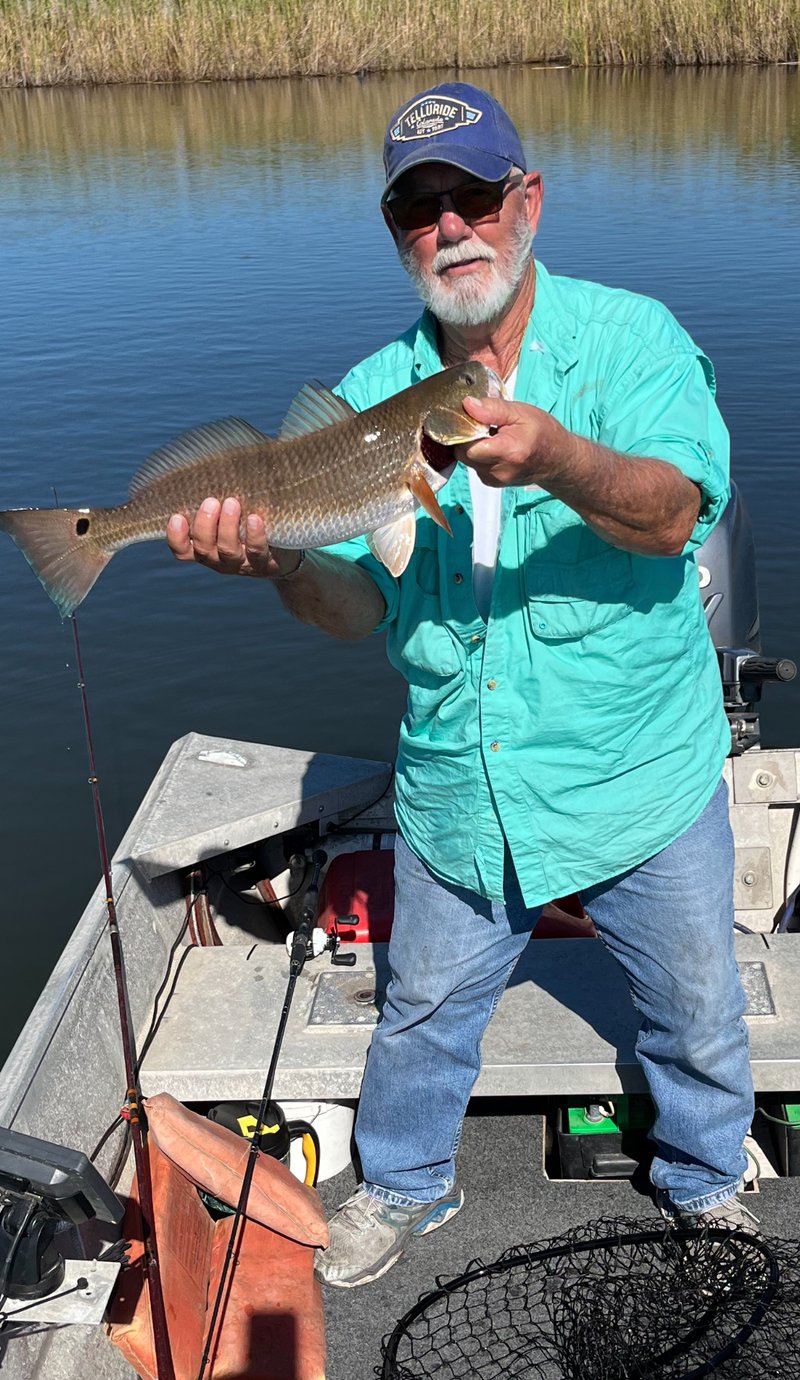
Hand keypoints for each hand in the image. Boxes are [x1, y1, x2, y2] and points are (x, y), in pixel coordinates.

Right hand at [166, 497, 301, 577]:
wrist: (282, 550)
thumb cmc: (246, 521)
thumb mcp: (227, 511)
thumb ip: (215, 495)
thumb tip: (211, 455)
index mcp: (204, 547)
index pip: (182, 549)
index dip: (176, 537)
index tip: (176, 517)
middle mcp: (218, 559)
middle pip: (203, 548)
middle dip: (204, 525)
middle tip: (211, 502)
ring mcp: (241, 564)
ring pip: (227, 550)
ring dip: (227, 527)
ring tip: (232, 503)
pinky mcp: (264, 563)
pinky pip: (257, 551)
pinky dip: (254, 535)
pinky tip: (255, 518)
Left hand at [456, 395, 568, 487]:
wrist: (558, 460)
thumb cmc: (543, 433)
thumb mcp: (522, 413)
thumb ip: (493, 409)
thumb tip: (467, 404)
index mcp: (508, 451)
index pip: (467, 445)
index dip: (465, 429)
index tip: (473, 417)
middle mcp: (499, 471)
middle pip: (463, 453)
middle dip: (468, 437)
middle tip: (483, 425)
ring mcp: (494, 480)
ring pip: (467, 460)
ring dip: (473, 445)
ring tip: (492, 435)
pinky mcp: (492, 482)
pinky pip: (474, 465)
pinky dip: (479, 454)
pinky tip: (493, 446)